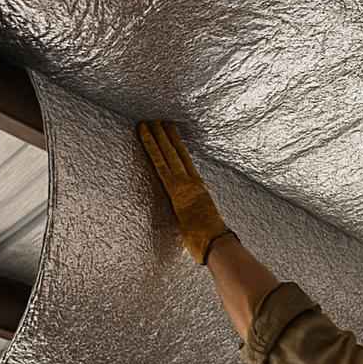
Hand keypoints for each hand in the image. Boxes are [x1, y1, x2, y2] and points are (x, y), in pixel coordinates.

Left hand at [138, 121, 231, 263]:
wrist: (216, 243)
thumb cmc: (211, 242)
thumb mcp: (201, 227)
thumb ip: (194, 221)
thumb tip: (193, 229)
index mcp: (198, 191)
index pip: (185, 165)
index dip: (178, 149)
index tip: (172, 136)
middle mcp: (192, 183)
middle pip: (177, 155)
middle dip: (167, 137)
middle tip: (158, 120)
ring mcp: (184, 184)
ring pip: (168, 154)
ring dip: (158, 137)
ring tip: (149, 122)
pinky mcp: (175, 188)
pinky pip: (160, 163)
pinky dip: (152, 148)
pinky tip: (146, 134)